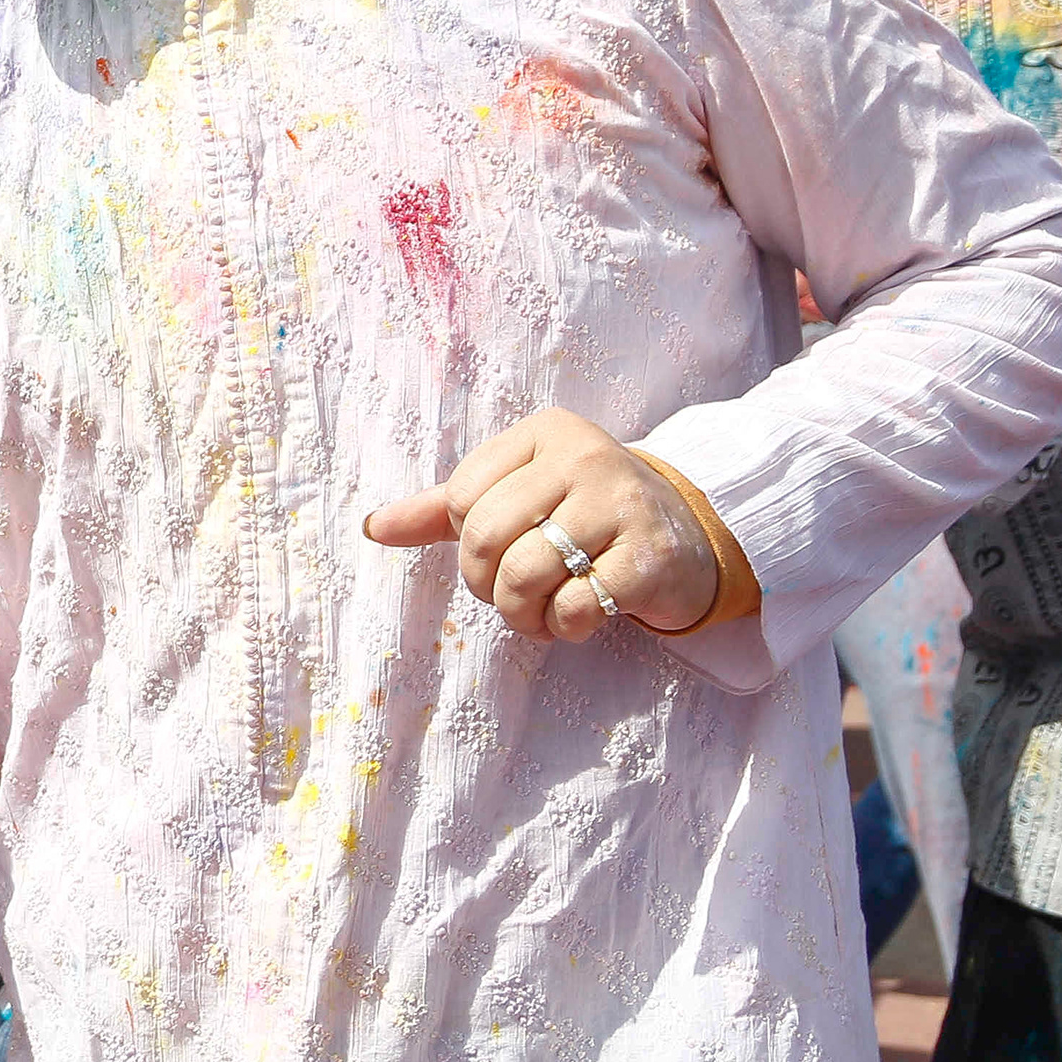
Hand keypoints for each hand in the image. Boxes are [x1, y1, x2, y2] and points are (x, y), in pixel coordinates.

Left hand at [363, 406, 720, 639]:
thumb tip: (373, 526)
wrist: (689, 534)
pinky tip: (574, 620)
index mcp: (545, 433)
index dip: (467, 540)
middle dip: (486, 584)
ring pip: (527, 574)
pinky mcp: (652, 558)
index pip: (462, 497)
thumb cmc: (584, 514)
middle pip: (487, 537)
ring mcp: (624, 505)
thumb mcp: (518, 495)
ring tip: (538, 614)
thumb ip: (444, 509)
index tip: (498, 549)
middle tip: (509, 594)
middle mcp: (586, 458)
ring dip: (521, 613)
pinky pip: (577, 607)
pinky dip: (563, 628)